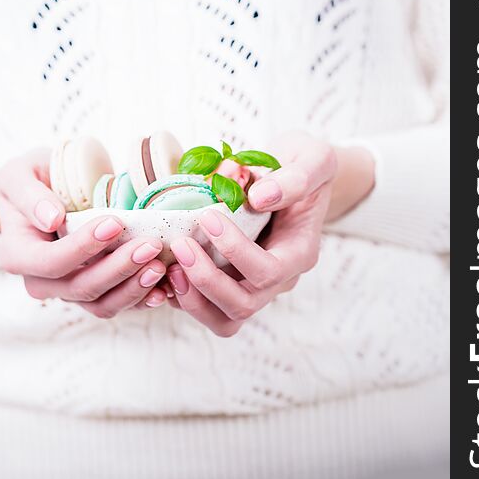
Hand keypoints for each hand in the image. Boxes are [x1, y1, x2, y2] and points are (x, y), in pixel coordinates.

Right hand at [0, 148, 167, 315]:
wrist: (39, 195)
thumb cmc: (29, 182)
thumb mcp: (19, 176)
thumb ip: (30, 196)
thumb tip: (51, 219)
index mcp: (19, 255)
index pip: (52, 262)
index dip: (84, 247)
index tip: (115, 223)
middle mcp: (42, 282)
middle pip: (82, 287)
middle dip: (119, 268)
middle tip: (150, 245)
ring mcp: (68, 291)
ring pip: (102, 304)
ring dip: (133, 288)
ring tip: (160, 267)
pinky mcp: (93, 292)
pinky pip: (117, 304)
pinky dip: (141, 299)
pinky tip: (163, 288)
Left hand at [165, 132, 336, 336]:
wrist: (297, 177)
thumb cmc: (305, 166)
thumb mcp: (313, 159)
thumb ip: (295, 178)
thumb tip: (259, 198)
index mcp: (299, 252)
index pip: (268, 271)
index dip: (235, 250)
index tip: (208, 216)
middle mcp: (279, 278)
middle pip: (243, 305)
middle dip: (207, 280)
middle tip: (180, 245)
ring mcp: (255, 285)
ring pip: (224, 319)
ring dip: (192, 299)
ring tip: (169, 267)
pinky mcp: (233, 283)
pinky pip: (208, 309)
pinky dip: (183, 297)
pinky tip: (165, 270)